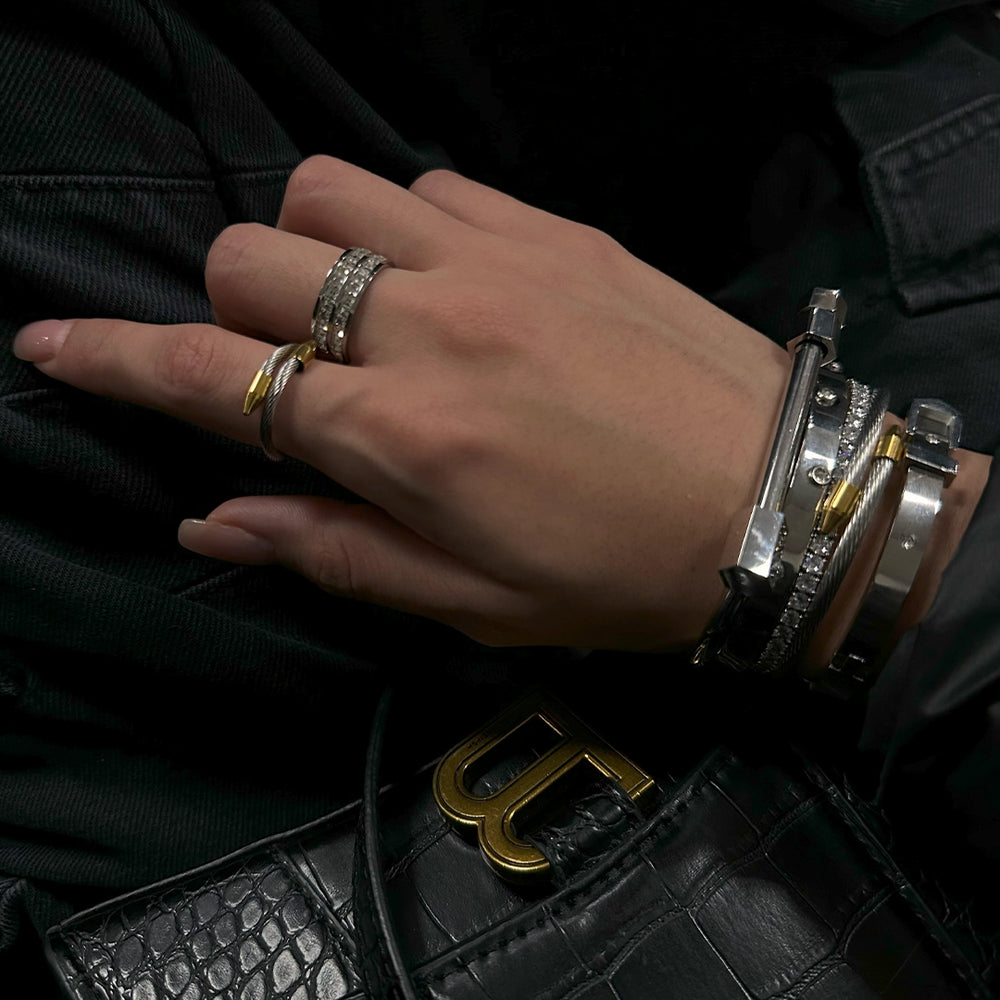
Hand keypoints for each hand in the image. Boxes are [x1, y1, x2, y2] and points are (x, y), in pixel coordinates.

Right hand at [14, 156, 788, 648]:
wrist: (775, 500)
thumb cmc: (619, 572)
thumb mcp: (466, 601)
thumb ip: (327, 550)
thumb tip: (211, 514)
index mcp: (399, 441)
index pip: (211, 378)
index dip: (111, 360)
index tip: (49, 344)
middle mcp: (429, 327)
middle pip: (248, 259)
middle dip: (229, 309)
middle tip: (284, 364)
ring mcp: (493, 259)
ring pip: (326, 193)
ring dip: (308, 248)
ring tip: (358, 311)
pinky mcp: (554, 227)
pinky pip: (429, 185)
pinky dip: (403, 226)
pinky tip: (442, 281)